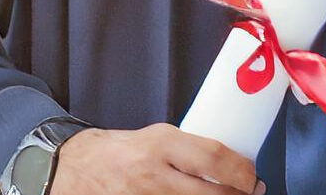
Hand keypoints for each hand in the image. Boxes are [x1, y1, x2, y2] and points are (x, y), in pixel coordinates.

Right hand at [49, 123, 261, 194]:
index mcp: (161, 144)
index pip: (214, 157)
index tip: (253, 176)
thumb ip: (190, 148)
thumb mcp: (158, 136)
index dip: (242, 171)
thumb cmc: (121, 150)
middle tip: (251, 192)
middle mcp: (153, 174)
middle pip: (211, 194)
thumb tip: (229, 162)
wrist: (73, 169)